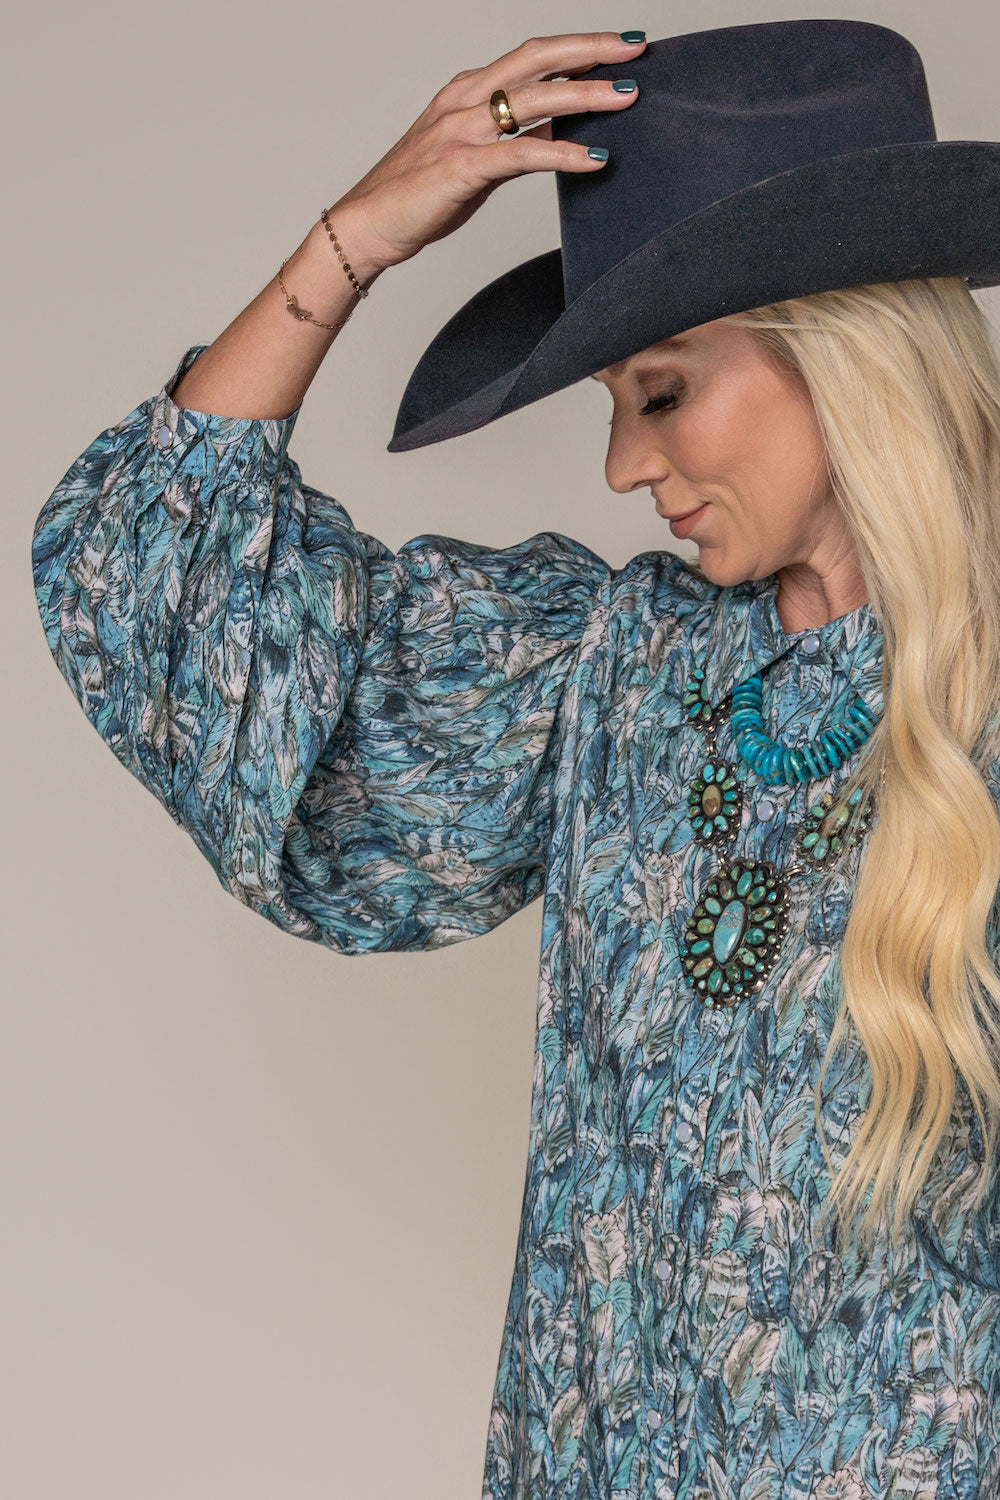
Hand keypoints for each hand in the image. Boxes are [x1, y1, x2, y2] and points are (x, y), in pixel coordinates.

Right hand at [328, 30, 646, 273]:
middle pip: (537, 59)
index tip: (617, 47)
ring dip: (587, 94)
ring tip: (628, 97)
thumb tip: (559, 134)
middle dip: (590, 50)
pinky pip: (522, 153)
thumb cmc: (416, 197)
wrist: (366, 226)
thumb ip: (512, 142)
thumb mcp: (473, 161)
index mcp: (466, 92)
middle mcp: (465, 101)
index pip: (530, 57)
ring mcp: (462, 131)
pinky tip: (594, 158)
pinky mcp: (462, 166)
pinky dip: (563, 153)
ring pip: (535, 98)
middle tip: (636, 49)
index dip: (576, 47)